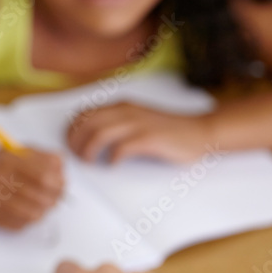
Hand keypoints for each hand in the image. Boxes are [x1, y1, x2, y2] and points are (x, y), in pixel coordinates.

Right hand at [0, 148, 63, 228]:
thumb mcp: (12, 150)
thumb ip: (39, 155)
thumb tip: (62, 165)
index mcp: (5, 160)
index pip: (44, 176)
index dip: (58, 181)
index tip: (62, 182)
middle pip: (40, 197)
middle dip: (55, 198)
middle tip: (57, 196)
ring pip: (33, 214)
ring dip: (43, 210)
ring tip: (44, 204)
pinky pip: (19, 225)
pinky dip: (28, 220)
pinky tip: (27, 211)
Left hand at [67, 101, 214, 163]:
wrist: (200, 131)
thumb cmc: (166, 130)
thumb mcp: (137, 119)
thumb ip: (116, 122)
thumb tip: (88, 137)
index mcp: (121, 106)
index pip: (85, 113)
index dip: (72, 129)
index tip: (71, 144)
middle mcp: (126, 112)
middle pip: (87, 123)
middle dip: (76, 141)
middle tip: (78, 156)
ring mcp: (138, 124)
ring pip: (100, 134)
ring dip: (89, 150)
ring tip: (90, 162)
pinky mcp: (149, 139)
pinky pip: (121, 148)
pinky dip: (112, 158)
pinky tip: (113, 165)